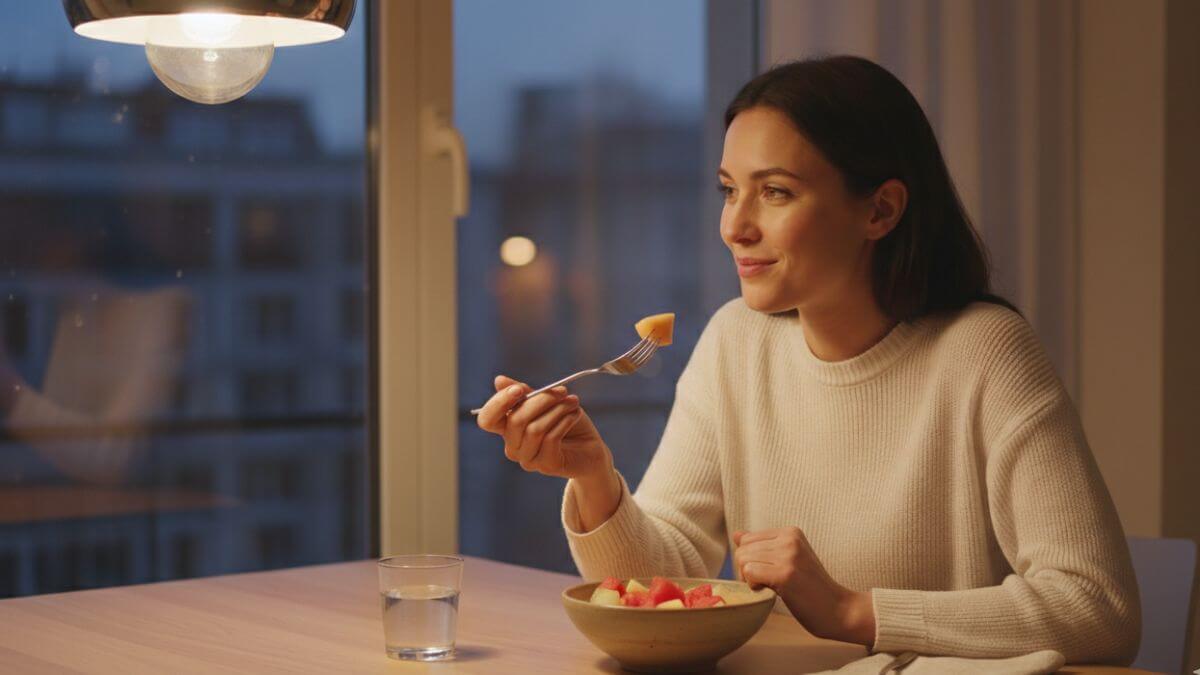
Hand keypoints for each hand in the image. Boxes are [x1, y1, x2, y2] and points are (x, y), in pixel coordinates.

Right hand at [476, 375, 611, 480]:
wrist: (591, 447)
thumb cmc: (567, 422)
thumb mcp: (547, 402)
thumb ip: (524, 393)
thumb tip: (499, 380)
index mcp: (508, 429)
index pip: (487, 419)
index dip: (499, 403)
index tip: (520, 389)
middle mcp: (513, 446)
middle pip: (515, 420)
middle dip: (541, 400)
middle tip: (562, 391)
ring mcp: (528, 459)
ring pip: (534, 429)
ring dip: (557, 410)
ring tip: (573, 402)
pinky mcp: (546, 466)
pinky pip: (551, 439)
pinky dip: (565, 421)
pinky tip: (575, 414)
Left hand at [733, 528, 875, 646]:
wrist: (839, 610)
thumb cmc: (811, 588)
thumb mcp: (788, 560)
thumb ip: (763, 546)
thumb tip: (737, 535)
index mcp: (791, 532)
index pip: (748, 539)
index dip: (750, 560)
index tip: (768, 573)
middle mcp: (789, 538)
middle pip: (743, 550)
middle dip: (747, 570)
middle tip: (767, 583)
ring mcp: (788, 555)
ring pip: (743, 560)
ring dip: (750, 579)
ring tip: (771, 587)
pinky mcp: (786, 574)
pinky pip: (750, 573)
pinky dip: (754, 586)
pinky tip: (770, 591)